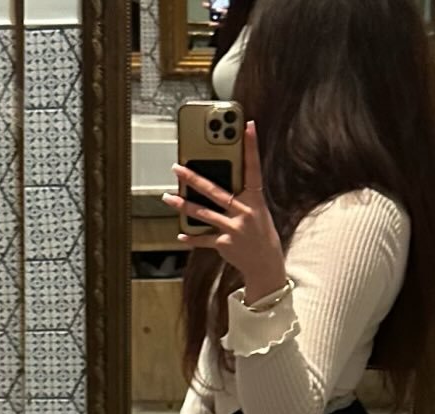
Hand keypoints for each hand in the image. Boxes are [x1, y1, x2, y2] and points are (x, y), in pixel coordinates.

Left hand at [162, 122, 287, 303]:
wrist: (266, 265)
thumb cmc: (260, 234)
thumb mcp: (257, 211)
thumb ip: (241, 196)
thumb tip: (216, 181)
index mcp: (255, 200)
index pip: (253, 168)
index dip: (251, 147)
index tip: (247, 126)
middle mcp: (244, 213)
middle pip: (215, 191)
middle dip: (194, 178)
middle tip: (177, 167)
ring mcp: (233, 229)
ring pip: (203, 213)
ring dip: (183, 205)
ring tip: (167, 197)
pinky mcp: (225, 244)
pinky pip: (204, 239)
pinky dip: (192, 238)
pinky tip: (180, 234)